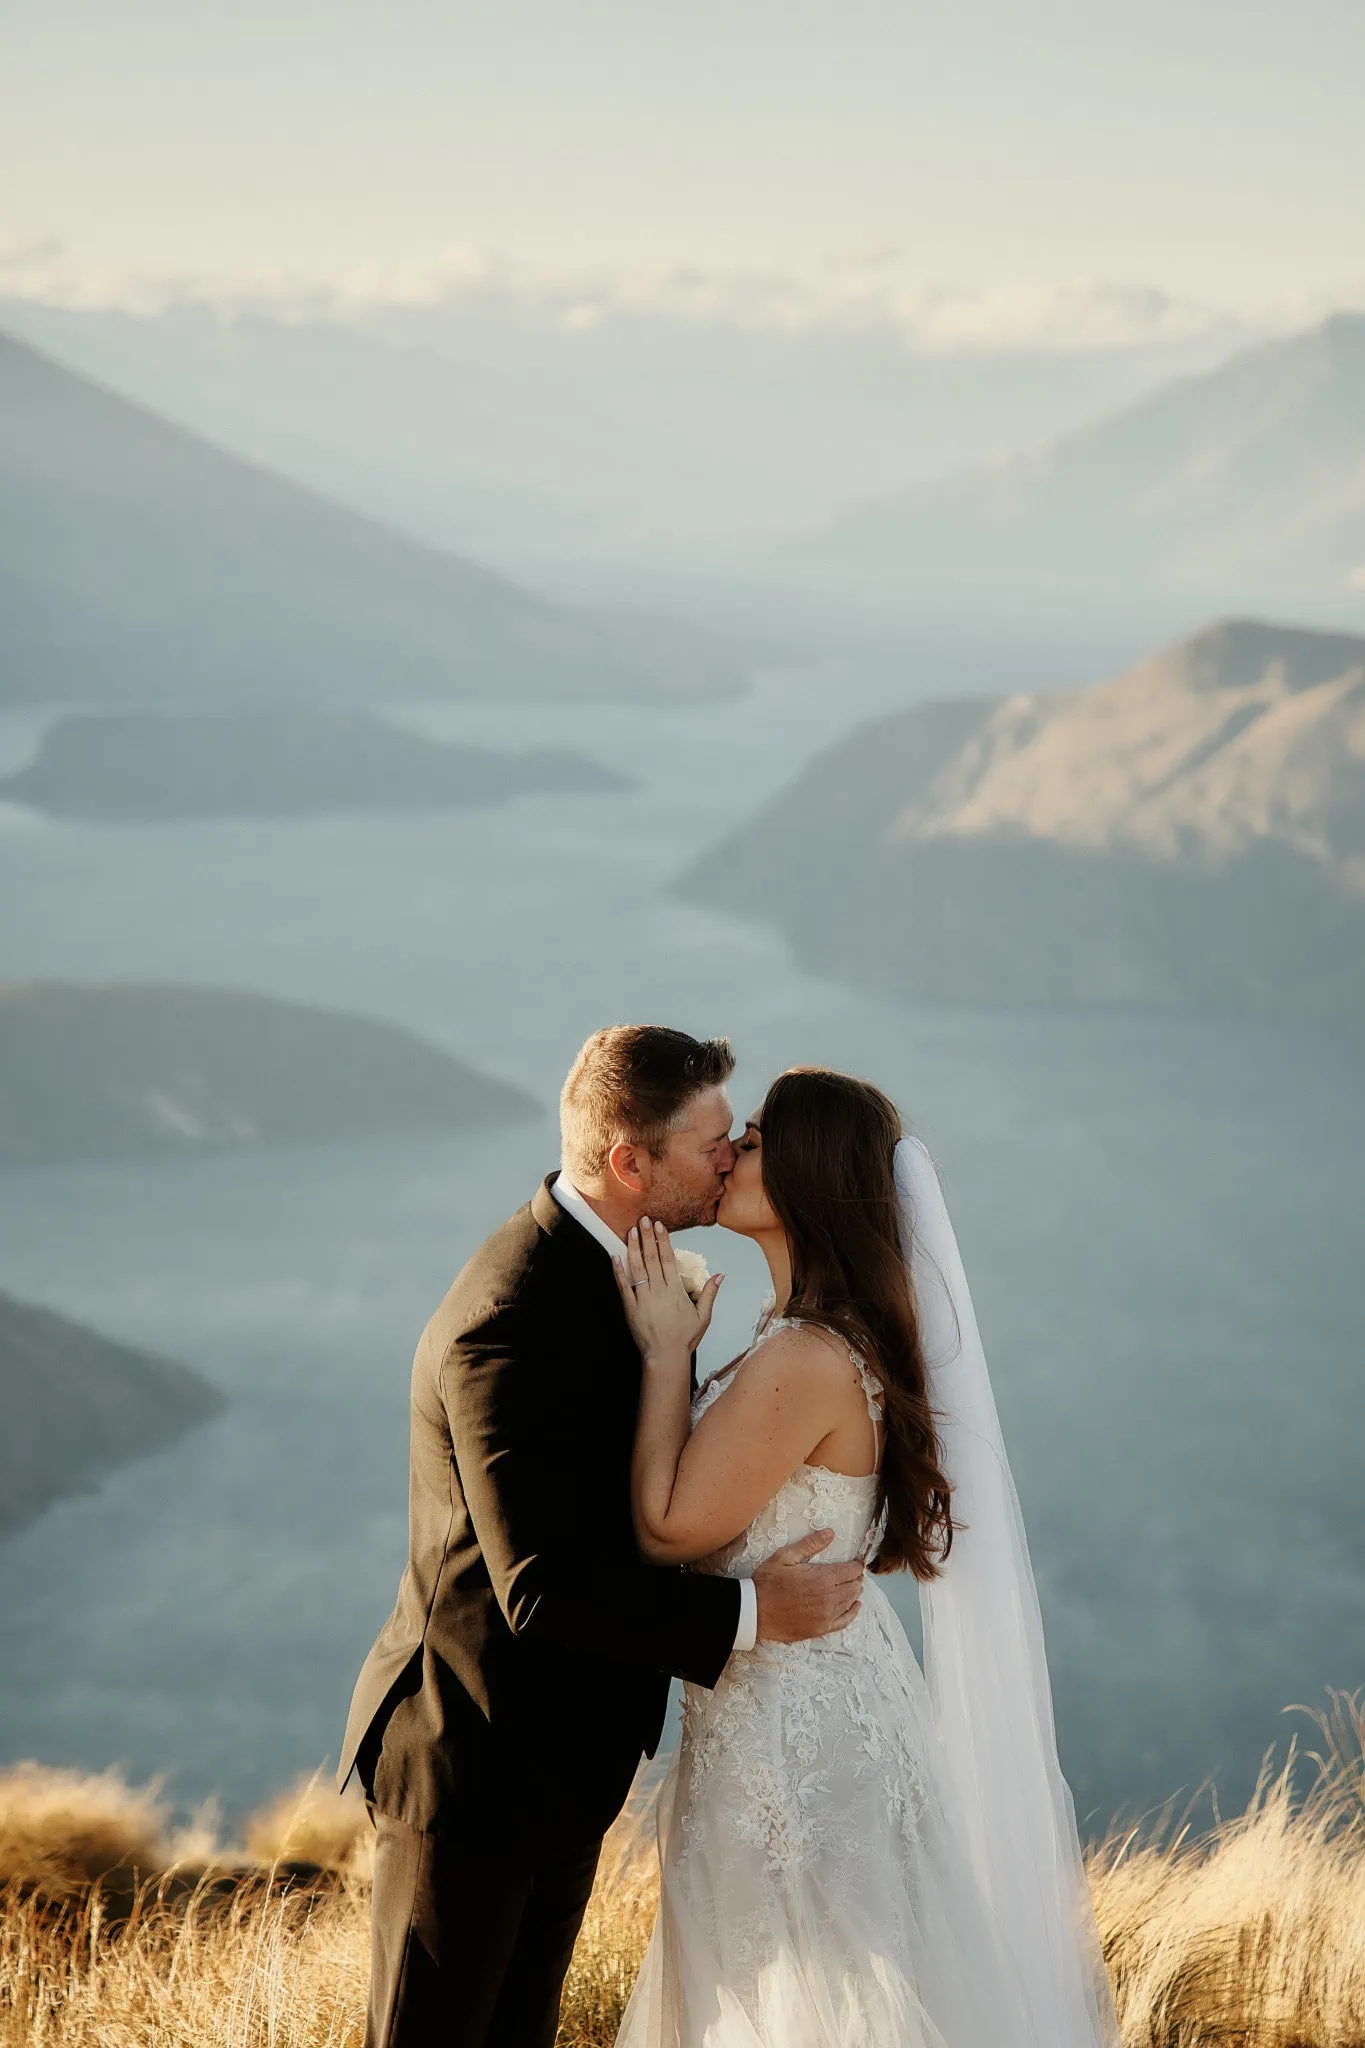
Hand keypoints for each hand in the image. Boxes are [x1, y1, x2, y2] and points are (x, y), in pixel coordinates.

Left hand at [613, 1218, 722, 1363]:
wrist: (665, 1357)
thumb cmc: (685, 1338)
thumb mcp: (703, 1316)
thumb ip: (710, 1293)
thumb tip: (720, 1275)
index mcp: (676, 1291)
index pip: (668, 1260)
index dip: (663, 1241)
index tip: (659, 1226)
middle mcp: (659, 1291)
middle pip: (652, 1259)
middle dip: (647, 1237)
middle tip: (643, 1220)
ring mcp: (643, 1299)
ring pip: (637, 1269)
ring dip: (633, 1248)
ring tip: (630, 1231)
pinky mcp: (630, 1308)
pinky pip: (623, 1287)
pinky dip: (619, 1272)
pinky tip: (615, 1257)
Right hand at [752, 1529, 862, 1642]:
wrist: (755, 1611)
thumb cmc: (768, 1581)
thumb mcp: (786, 1556)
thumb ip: (810, 1544)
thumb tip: (831, 1533)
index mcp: (823, 1578)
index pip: (851, 1571)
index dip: (857, 1565)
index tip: (857, 1562)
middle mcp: (829, 1598)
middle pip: (853, 1586)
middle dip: (857, 1578)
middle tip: (854, 1572)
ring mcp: (826, 1615)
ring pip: (850, 1602)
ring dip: (855, 1592)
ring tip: (855, 1585)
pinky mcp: (820, 1629)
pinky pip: (844, 1621)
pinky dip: (853, 1613)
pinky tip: (856, 1606)